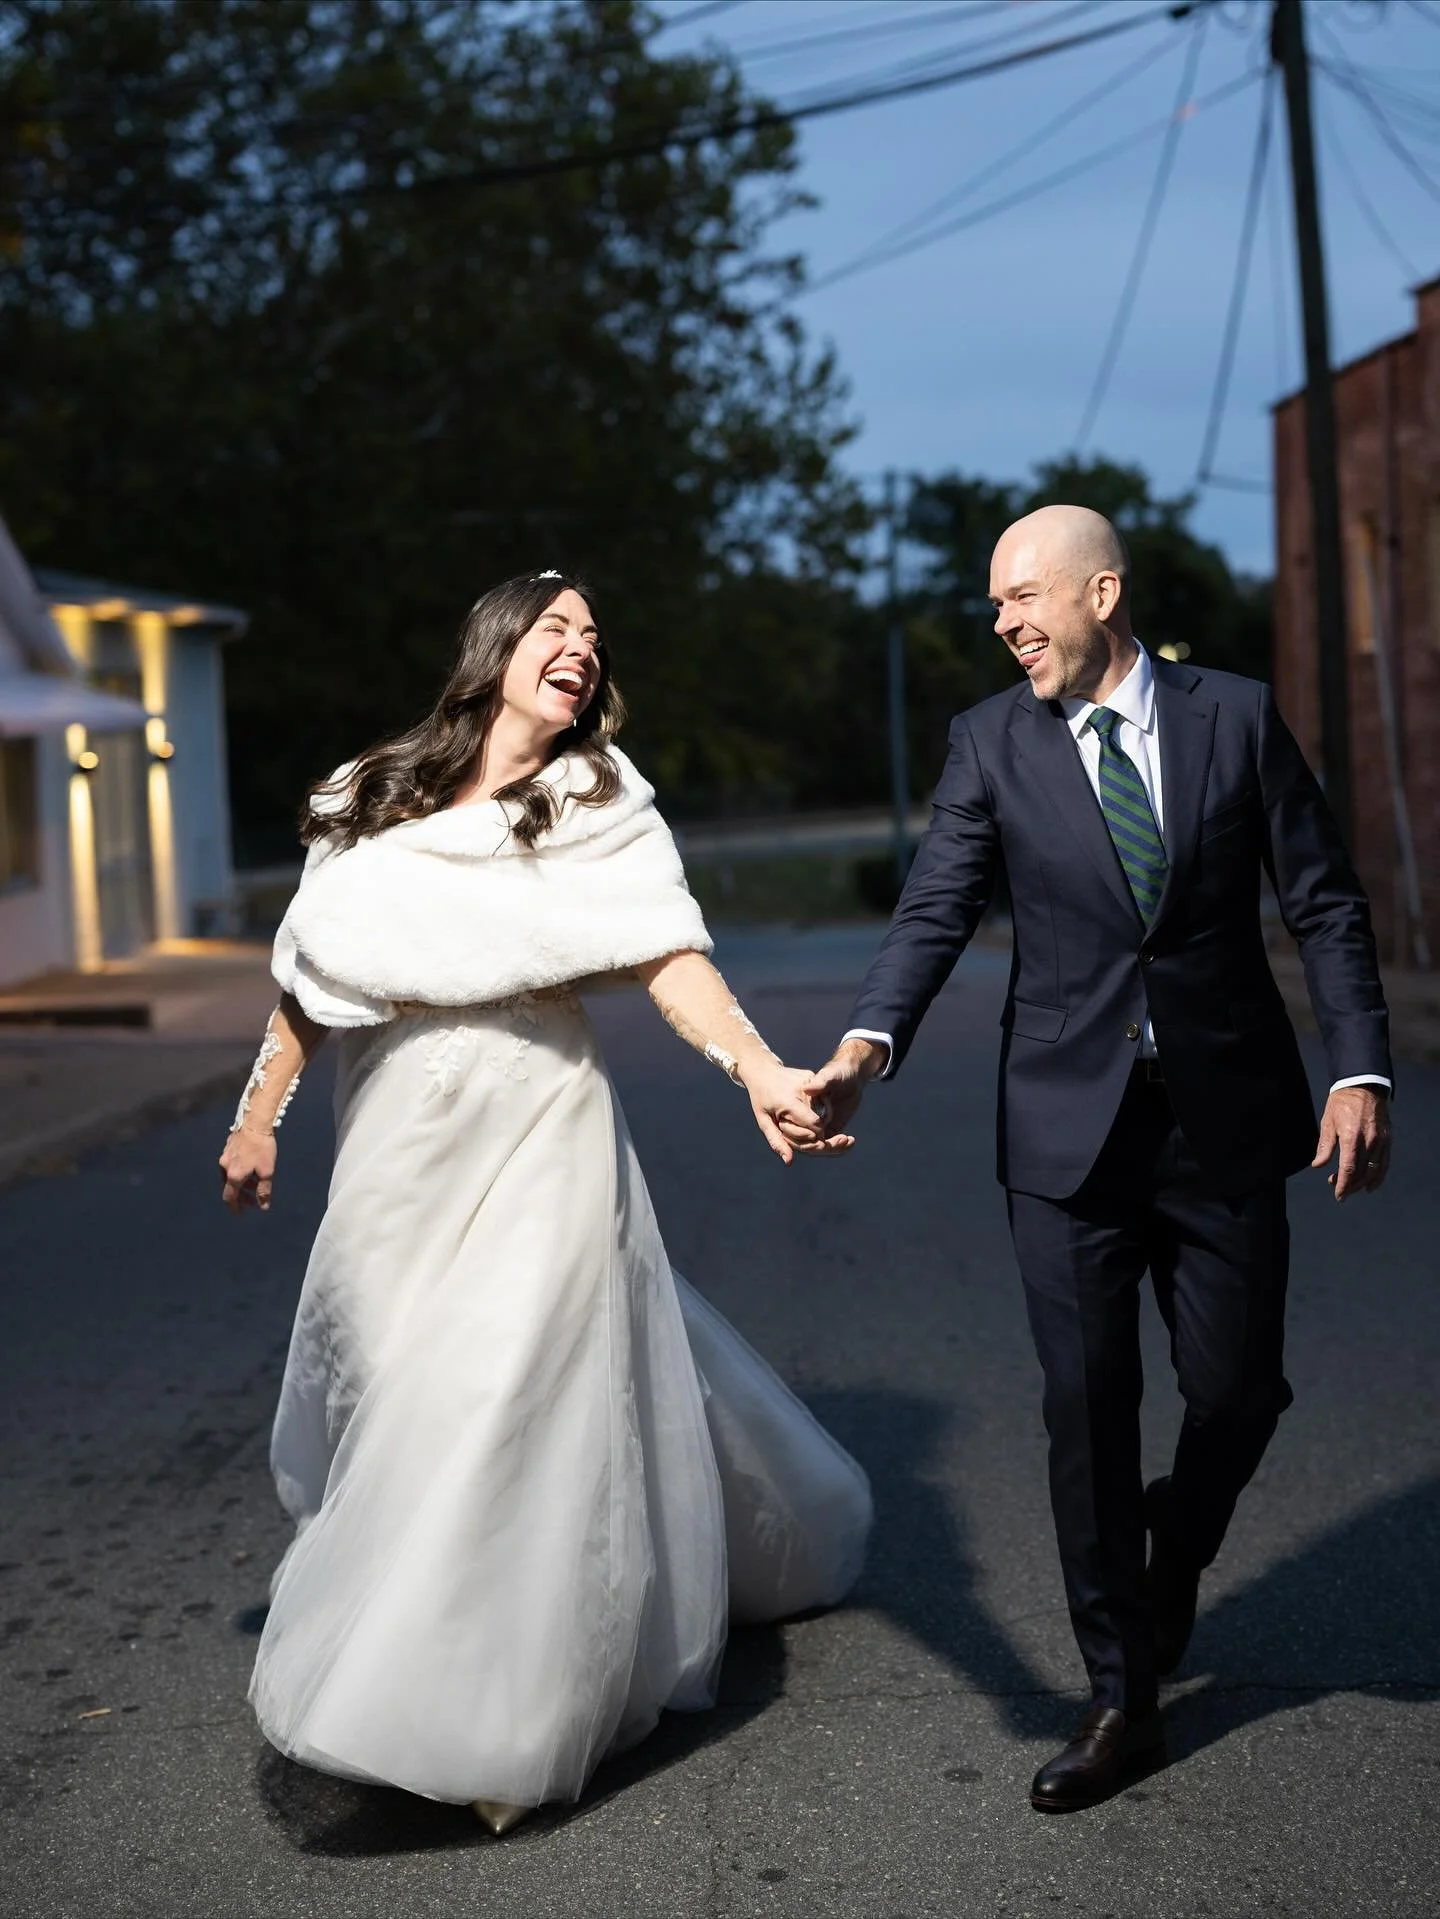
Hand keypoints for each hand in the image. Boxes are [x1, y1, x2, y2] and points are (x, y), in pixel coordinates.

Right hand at [219, 1125, 277, 1212]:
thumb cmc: (262, 1147)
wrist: (255, 1121)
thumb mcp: (267, 1171)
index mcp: (233, 1176)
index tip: (240, 1213)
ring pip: (231, 1176)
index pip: (229, 1197)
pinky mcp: (228, 1148)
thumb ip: (264, 1191)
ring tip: (255, 1184)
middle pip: (230, 1187)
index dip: (235, 1207)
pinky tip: (251, 1168)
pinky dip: (240, 1172)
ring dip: (242, 1183)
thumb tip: (263, 1206)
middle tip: (254, 1200)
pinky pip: (231, 1165)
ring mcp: (225, 1156)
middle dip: (242, 1195)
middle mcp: (225, 1167)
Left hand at [743, 1061, 845, 1165]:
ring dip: (819, 1120)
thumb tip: (789, 1161)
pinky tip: (807, 1110)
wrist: (762, 1070)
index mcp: (789, 1100)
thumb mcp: (763, 1121)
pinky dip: (818, 1109)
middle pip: (821, 1119)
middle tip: (806, 1133)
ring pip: (825, 1109)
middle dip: (816, 1132)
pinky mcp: (814, 1076)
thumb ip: (777, 1141)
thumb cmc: (761, 1098)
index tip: (808, 1142)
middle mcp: (803, 1089)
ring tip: (803, 1120)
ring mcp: (810, 1080)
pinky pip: (822, 1098)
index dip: (814, 1138)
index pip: (814, 1124)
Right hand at [785, 1038, 884, 1154]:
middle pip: (806, 1141)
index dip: (805, 1134)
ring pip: (818, 1146)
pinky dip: (839, 1146)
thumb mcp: (830, 1075)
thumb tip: (807, 1089)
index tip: (821, 1135)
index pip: (794, 1127)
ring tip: (846, 1140)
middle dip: (821, 1146)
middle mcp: (805, 1117)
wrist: (852, 1075)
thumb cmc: (838, 1071)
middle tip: (839, 1139)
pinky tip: (851, 1141)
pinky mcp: (829, 1128)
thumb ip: (820, 1082)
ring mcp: (817, 1125)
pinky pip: (830, 1143)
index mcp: (799, 1105)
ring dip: (833, 1147)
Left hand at [1311, 1085, 1390, 1200]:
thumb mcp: (1328, 1122)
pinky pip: (1384, 1162)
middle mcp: (1369, 1140)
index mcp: (1351, 1136)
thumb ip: (1325, 1146)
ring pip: (1374, 1170)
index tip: (1339, 1195)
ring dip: (1363, 1183)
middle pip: (1361, 1172)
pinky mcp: (1387, 1139)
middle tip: (1340, 1190)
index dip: (1343, 1184)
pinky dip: (1379, 1176)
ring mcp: (1380, 1140)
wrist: (1363, 1086)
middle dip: (1351, 1185)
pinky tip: (1371, 1184)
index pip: (1348, 1168)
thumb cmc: (1341, 1103)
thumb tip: (1318, 1165)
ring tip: (1352, 1188)